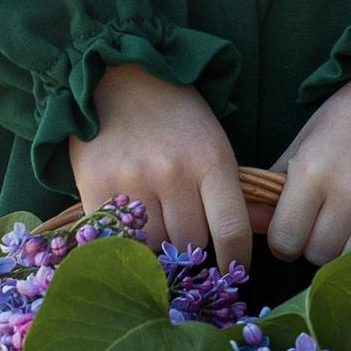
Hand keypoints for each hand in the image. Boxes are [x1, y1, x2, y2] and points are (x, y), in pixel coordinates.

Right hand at [68, 64, 254, 270]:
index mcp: (211, 160)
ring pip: (155, 244)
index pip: (231, 231)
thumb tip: (253, 239)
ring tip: (154, 222)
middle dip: (192, 247)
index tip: (232, 274)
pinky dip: (125, 239)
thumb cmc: (173, 115)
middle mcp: (174, 173)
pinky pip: (118, 237)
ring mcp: (133, 180)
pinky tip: (128, 225)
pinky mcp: (97, 186)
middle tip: (185, 237)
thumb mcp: (212, 143)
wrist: (116, 76)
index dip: (235, 263)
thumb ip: (229, 191)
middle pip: (191, 242)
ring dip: (158, 244)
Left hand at [265, 56, 350, 267]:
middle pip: (319, 254)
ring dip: (348, 251)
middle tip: (326, 224)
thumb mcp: (304, 141)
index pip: (285, 240)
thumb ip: (275, 187)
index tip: (294, 232)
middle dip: (316, 245)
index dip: (284, 241)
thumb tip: (250, 223)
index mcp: (313, 169)